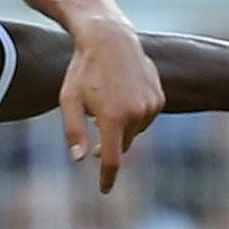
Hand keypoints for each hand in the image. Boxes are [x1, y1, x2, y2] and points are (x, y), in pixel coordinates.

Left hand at [60, 14, 164, 194]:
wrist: (110, 39)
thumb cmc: (83, 71)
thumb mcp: (68, 101)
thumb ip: (73, 132)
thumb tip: (79, 160)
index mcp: (113, 118)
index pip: (110, 159)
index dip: (107, 178)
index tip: (104, 190)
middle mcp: (136, 114)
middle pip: (121, 145)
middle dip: (108, 145)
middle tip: (94, 133)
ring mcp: (151, 105)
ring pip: (134, 132)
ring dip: (121, 127)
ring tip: (106, 102)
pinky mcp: (159, 97)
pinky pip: (145, 118)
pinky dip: (133, 115)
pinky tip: (121, 95)